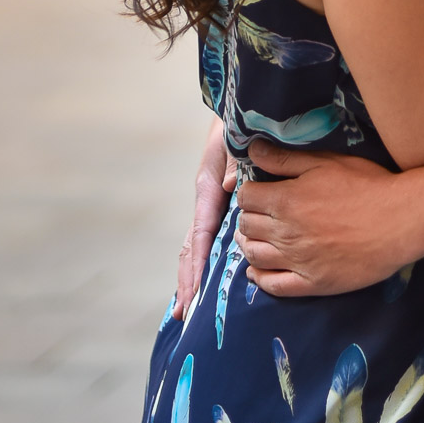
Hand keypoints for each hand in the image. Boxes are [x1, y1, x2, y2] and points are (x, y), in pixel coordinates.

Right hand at [173, 119, 233, 319]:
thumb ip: (235, 161)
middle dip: (188, 280)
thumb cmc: (237, 124)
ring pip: (200, 246)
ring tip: (188, 307)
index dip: (197, 264)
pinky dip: (207, 260)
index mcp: (207, 188)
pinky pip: (213, 237)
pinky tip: (208, 279)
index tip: (194, 292)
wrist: (239, 109)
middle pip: (193, 247)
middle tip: (184, 313)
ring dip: (193, 275)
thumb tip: (229, 188)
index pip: (200, 233)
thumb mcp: (235, 138)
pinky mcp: (223, 204)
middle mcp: (206, 201)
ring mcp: (213, 204)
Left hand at [235, 142, 408, 295]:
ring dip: (247, 245)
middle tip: (258, 214)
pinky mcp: (312, 284)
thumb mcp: (326, 162)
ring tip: (252, 238)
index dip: (250, 192)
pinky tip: (255, 273)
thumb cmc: (366, 185)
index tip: (258, 191)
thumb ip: (286, 159)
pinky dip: (259, 279)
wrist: (399, 220)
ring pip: (255, 256)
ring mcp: (298, 261)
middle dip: (248, 217)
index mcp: (286, 200)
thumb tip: (252, 149)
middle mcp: (285, 233)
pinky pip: (275, 286)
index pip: (247, 197)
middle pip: (247, 226)